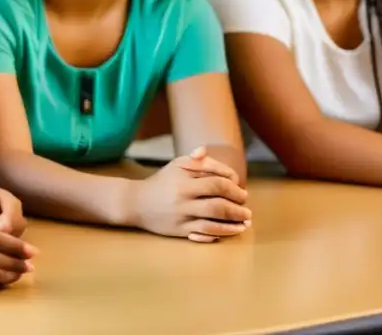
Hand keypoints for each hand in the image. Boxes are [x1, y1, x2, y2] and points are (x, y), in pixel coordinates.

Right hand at [131, 148, 251, 242]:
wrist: (135, 203)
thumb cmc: (160, 182)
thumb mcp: (174, 166)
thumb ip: (193, 160)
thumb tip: (205, 150)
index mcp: (183, 178)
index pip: (216, 180)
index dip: (233, 184)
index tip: (239, 186)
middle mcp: (183, 196)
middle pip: (218, 200)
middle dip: (237, 203)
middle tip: (245, 204)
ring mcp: (182, 214)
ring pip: (214, 218)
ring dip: (235, 220)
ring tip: (246, 219)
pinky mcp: (180, 230)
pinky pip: (206, 232)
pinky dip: (223, 232)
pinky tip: (234, 230)